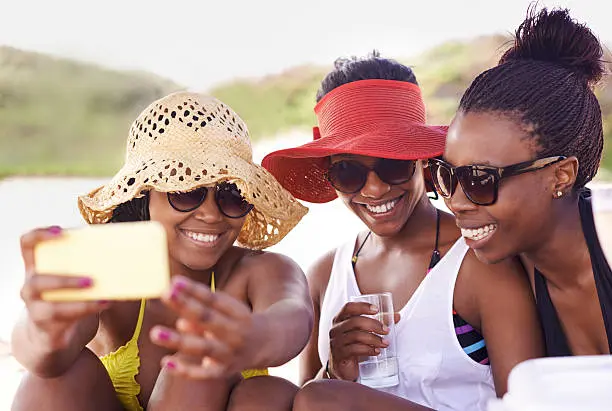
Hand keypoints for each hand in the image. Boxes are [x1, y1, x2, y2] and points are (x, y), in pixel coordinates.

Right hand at [19, 226, 109, 349]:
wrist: (52, 332)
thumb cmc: (65, 295)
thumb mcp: (69, 277)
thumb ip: (83, 263)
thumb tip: (122, 250)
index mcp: (36, 266)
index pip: (27, 244)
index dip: (39, 235)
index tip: (60, 231)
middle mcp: (31, 285)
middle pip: (37, 280)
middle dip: (64, 279)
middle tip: (91, 279)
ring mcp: (35, 306)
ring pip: (49, 304)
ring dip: (75, 298)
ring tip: (100, 295)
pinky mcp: (46, 323)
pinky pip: (63, 316)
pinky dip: (85, 308)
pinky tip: (103, 303)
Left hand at [150, 275, 254, 378]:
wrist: (269, 344)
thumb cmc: (240, 322)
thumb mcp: (229, 311)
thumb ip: (205, 310)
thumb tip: (180, 318)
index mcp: (239, 313)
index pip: (214, 300)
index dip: (195, 290)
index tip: (174, 281)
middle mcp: (236, 333)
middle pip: (208, 319)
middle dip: (186, 306)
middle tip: (165, 294)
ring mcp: (231, 354)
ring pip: (203, 347)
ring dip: (178, 340)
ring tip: (154, 332)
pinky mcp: (224, 372)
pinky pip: (203, 373)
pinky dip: (184, 370)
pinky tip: (165, 362)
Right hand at [327, 302, 399, 381]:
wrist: (342, 368)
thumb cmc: (353, 345)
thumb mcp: (364, 332)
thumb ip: (379, 322)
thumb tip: (397, 316)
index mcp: (340, 319)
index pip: (349, 307)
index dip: (362, 306)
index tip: (376, 309)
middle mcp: (336, 329)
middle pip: (355, 321)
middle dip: (373, 325)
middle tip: (386, 330)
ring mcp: (336, 342)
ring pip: (356, 336)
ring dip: (374, 339)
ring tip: (385, 343)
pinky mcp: (339, 355)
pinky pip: (355, 350)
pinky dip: (368, 350)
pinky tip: (377, 351)